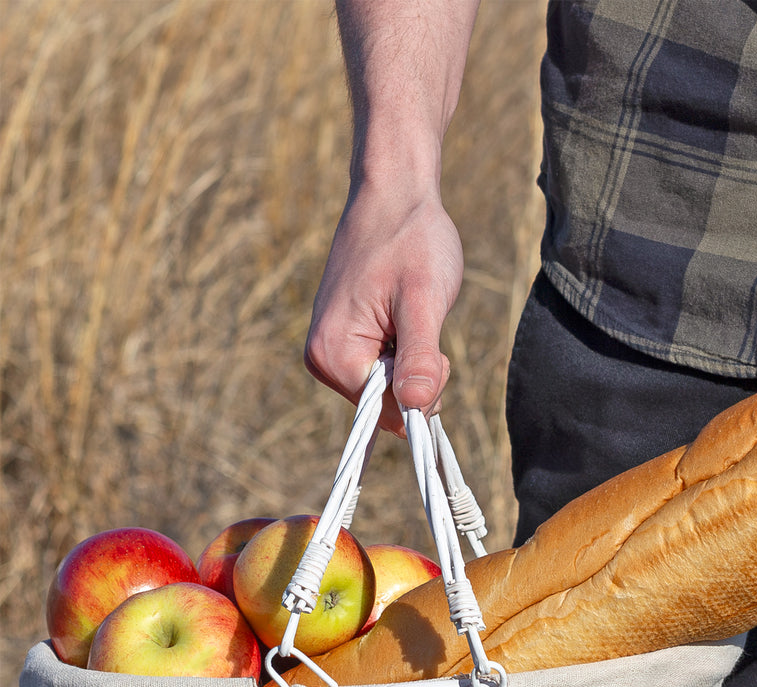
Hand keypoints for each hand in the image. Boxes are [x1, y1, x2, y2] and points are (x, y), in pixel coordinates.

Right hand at [304, 180, 461, 433]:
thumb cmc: (412, 240)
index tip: (427, 341)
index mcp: (333, 356)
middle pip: (386, 407)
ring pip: (388, 391)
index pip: (388, 414)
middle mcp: (322, 361)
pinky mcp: (342, 344)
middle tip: (421, 323)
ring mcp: (329, 353)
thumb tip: (415, 411)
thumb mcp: (424, 301)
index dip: (421, 389)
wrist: (393, 195)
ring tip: (409, 313)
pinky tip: (401, 315)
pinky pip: (383, 372)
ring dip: (412, 362)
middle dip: (417, 377)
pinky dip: (404, 352)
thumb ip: (419, 357)